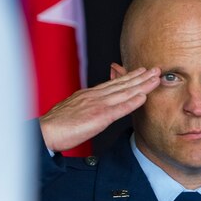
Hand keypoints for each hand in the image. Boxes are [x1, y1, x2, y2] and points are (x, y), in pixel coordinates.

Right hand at [38, 65, 160, 152]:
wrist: (45, 131)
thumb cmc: (54, 125)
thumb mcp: (71, 110)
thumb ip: (83, 107)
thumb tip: (89, 108)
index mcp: (88, 95)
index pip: (112, 84)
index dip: (128, 77)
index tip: (140, 72)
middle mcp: (95, 96)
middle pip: (122, 84)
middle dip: (140, 76)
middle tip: (155, 69)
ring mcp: (98, 105)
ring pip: (125, 92)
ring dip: (142, 85)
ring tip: (155, 78)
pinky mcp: (100, 117)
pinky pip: (120, 108)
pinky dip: (133, 101)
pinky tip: (144, 96)